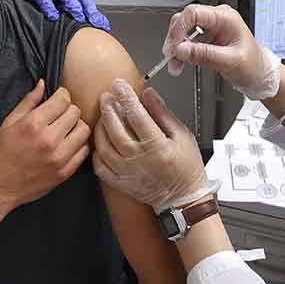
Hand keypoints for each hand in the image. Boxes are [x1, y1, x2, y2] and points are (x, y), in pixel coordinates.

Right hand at [0, 80, 90, 219]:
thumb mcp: (8, 123)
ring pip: (84, 130)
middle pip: (75, 112)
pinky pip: (84, 150)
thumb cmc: (0, 153)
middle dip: (68, 109)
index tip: (57, 99)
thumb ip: (28, 102)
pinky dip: (78, 144)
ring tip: (65, 129)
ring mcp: (59, 158)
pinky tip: (67, 144)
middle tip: (59, 115)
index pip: (63, 100)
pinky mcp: (65, 172)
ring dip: (76, 126)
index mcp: (33, 124)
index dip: (61, 95)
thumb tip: (43, 83)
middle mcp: (49, 140)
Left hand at [93, 79, 215, 213]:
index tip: (120, 84)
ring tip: (103, 115)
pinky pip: (100, 166)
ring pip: (104, 146)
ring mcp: (128, 173)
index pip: (137, 115)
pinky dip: (97, 151)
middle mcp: (140, 160)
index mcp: (157, 147)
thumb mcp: (182, 136)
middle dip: (109, 108)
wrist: (183, 198)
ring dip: (101, 127)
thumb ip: (163, 114)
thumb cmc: (187, 167)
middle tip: (106, 96)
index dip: (126, 97)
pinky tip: (101, 141)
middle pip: (116, 129)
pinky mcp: (121, 183)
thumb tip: (148, 95)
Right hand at [163, 4, 280, 100]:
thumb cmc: (253, 65)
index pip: (193, 13)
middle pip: (185, 20)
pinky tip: (180, 63)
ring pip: (184, 31)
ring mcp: (211, 28)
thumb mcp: (229, 61)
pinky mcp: (207, 39)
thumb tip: (181, 49)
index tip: (174, 46)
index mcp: (225, 18)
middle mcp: (217, 19)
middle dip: (175, 39)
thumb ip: (204, 54)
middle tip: (170, 56)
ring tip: (174, 65)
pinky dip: (181, 53)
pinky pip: (188, 42)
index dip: (179, 28)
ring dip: (176, 48)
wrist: (260, 75)